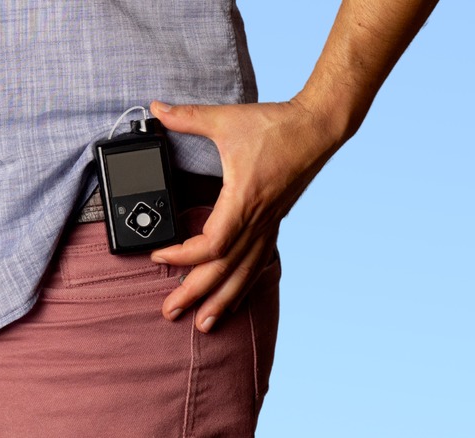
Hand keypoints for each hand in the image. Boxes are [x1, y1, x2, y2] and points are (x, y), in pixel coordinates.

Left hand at [150, 99, 339, 332]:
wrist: (318, 127)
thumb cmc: (275, 125)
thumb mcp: (225, 119)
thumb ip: (187, 116)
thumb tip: (156, 108)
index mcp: (243, 200)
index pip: (211, 245)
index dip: (182, 256)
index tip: (158, 255)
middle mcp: (257, 220)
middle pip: (224, 269)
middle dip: (195, 294)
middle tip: (170, 313)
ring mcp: (269, 225)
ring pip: (244, 273)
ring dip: (222, 300)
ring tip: (204, 324)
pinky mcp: (274, 223)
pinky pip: (258, 263)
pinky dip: (244, 285)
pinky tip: (234, 300)